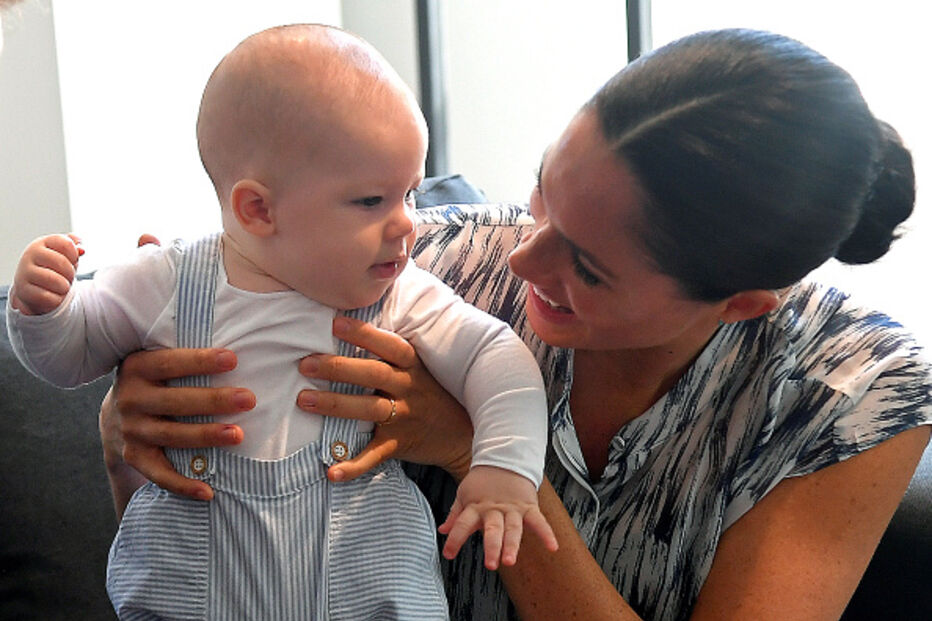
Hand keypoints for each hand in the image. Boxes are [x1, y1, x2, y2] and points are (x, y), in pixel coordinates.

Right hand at [11, 233, 83, 314]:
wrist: (32, 288)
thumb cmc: (52, 269)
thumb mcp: (64, 255)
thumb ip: (74, 248)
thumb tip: (81, 249)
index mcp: (42, 243)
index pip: (66, 244)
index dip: (74, 255)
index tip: (72, 261)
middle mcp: (30, 255)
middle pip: (62, 262)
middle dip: (71, 273)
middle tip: (67, 277)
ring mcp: (25, 273)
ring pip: (57, 281)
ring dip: (65, 287)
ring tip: (61, 286)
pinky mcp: (24, 291)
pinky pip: (50, 297)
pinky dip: (57, 299)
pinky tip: (52, 295)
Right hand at [103, 347, 253, 500]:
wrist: (116, 414)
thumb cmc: (158, 380)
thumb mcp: (160, 360)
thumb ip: (189, 355)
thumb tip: (241, 346)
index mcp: (138, 367)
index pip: (171, 363)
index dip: (201, 361)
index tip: (233, 359)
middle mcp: (130, 399)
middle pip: (176, 401)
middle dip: (214, 400)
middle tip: (249, 399)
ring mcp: (131, 430)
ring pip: (172, 436)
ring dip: (206, 437)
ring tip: (237, 435)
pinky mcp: (135, 457)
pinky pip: (160, 474)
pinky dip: (183, 485)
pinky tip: (208, 491)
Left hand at [297, 315, 473, 481]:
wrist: (463, 434)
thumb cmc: (431, 394)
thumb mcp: (420, 368)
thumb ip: (391, 353)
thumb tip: (349, 324)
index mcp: (413, 366)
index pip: (389, 345)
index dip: (363, 333)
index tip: (334, 324)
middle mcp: (409, 388)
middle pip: (373, 374)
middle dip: (337, 368)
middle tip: (305, 364)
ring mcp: (404, 417)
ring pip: (368, 409)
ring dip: (335, 405)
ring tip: (304, 400)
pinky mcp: (399, 444)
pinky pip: (374, 455)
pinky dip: (353, 465)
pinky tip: (332, 471)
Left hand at [438, 465, 557, 569]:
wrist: (504, 459)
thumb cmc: (483, 481)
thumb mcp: (464, 495)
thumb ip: (455, 515)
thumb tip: (443, 530)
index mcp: (476, 507)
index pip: (462, 524)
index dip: (455, 539)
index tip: (448, 554)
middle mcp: (494, 509)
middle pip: (493, 529)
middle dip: (492, 547)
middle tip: (491, 564)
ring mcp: (512, 508)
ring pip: (513, 528)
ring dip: (512, 545)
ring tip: (511, 561)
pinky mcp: (528, 506)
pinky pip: (538, 521)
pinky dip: (547, 533)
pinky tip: (553, 547)